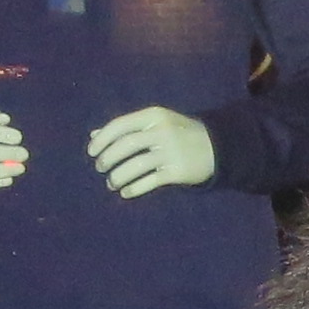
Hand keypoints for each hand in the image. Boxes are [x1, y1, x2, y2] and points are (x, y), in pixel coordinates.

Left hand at [89, 106, 216, 199]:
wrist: (217, 147)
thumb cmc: (179, 133)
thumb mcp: (155, 123)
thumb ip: (126, 128)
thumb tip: (94, 135)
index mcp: (154, 115)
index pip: (120, 125)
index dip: (102, 139)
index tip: (91, 152)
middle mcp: (162, 131)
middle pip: (126, 145)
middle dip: (108, 158)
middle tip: (100, 168)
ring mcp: (171, 152)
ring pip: (136, 165)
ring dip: (118, 176)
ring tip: (111, 183)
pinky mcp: (178, 171)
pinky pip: (150, 181)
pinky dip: (134, 188)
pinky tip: (126, 193)